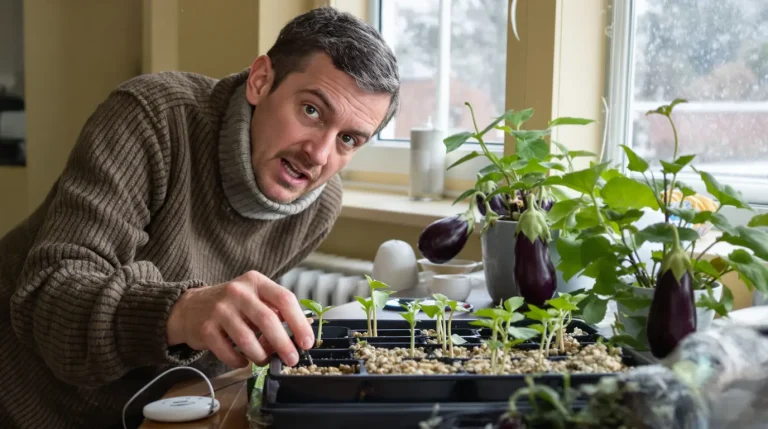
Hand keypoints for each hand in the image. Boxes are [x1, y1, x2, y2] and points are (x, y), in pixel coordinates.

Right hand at [167, 270, 313, 367]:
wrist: (190, 308)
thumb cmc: (231, 305)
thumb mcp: (254, 297)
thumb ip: (275, 310)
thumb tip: (300, 334)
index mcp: (256, 281)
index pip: (284, 299)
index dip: (299, 323)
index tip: (307, 342)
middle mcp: (238, 292)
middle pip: (268, 320)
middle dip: (284, 344)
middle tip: (292, 359)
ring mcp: (220, 309)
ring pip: (248, 339)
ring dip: (261, 356)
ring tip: (264, 360)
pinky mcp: (206, 328)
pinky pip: (229, 352)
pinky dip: (239, 361)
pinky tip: (243, 361)